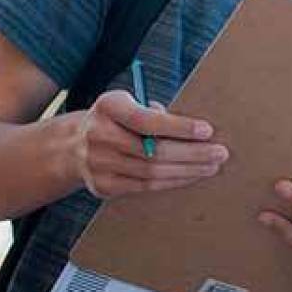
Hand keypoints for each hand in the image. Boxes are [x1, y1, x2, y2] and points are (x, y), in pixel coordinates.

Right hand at [70, 90, 226, 197]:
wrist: (71, 146)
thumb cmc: (115, 120)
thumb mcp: (128, 103)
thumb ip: (155, 113)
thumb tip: (196, 129)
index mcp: (108, 107)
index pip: (146, 120)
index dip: (178, 127)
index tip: (207, 130)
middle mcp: (98, 135)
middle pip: (152, 151)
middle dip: (192, 154)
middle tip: (220, 153)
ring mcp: (97, 164)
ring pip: (152, 173)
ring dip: (187, 171)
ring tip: (211, 166)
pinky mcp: (102, 186)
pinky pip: (144, 187)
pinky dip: (172, 182)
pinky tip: (191, 176)